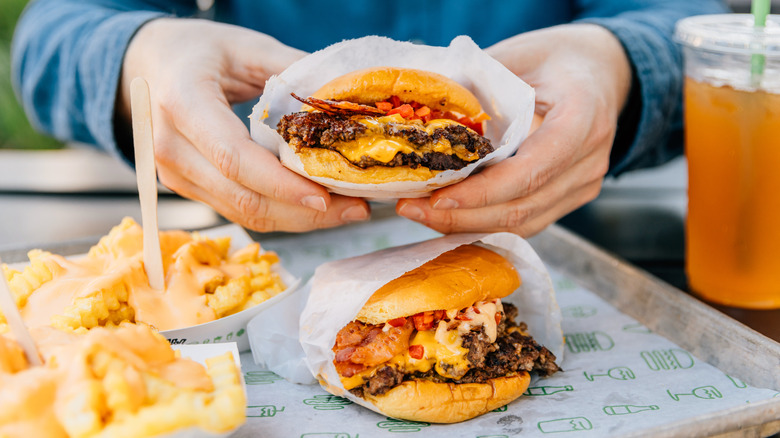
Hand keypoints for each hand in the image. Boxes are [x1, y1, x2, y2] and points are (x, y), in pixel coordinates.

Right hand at [120, 19, 369, 231]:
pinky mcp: (186, 187)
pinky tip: (315, 206)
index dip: (281, 185)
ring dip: (298, 219)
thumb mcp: (247, 47)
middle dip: (303, 212)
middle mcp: (169, 146)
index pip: (234, 159)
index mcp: (183, 102)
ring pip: (242, 213)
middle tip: (356, 209)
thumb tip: (345, 102)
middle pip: (242, 197)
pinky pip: (237, 210)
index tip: (326, 196)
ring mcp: (173, 173)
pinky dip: (280, 213)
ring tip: (346, 211)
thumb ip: (293, 72)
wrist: (149, 63)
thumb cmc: (199, 50)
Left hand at [396, 24, 631, 235]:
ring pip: (523, 223)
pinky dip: (485, 222)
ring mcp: (584, 184)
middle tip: (412, 209)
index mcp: (582, 118)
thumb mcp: (518, 55)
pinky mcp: (572, 197)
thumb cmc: (557, 58)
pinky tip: (449, 216)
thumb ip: (478, 85)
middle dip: (462, 216)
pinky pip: (527, 221)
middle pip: (522, 207)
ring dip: (468, 225)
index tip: (438, 198)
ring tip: (421, 215)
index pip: (530, 170)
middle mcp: (589, 160)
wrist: (599, 71)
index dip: (483, 192)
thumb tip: (424, 116)